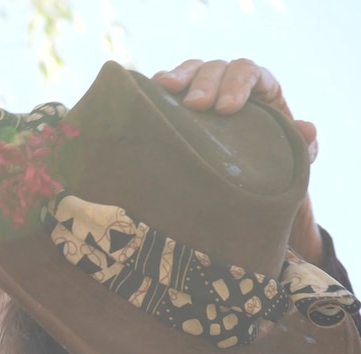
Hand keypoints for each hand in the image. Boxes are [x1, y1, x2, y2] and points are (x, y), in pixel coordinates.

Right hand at [153, 59, 323, 264]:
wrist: (244, 182)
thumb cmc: (269, 164)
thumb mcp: (290, 157)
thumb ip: (301, 144)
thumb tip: (307, 129)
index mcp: (261, 88)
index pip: (250, 72)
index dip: (237, 84)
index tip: (227, 108)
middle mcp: (230, 82)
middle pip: (217, 67)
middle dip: (205, 83)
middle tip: (195, 105)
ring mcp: (202, 89)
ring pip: (191, 70)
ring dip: (177, 77)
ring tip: (165, 88)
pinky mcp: (179, 103)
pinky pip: (168, 86)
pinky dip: (159, 88)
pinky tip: (150, 93)